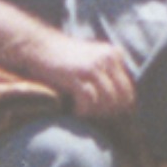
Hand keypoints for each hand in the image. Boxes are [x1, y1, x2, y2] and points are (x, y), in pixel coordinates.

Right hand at [15, 23, 140, 122]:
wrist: (39, 47)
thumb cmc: (65, 59)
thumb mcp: (92, 59)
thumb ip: (107, 74)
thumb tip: (119, 105)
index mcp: (114, 54)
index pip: (127, 88)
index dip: (120, 107)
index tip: (109, 116)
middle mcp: (106, 58)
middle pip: (119, 96)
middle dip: (109, 112)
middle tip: (97, 119)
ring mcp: (92, 66)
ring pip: (106, 99)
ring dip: (96, 112)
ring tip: (85, 114)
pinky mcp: (76, 75)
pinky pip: (88, 99)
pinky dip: (83, 110)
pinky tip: (76, 111)